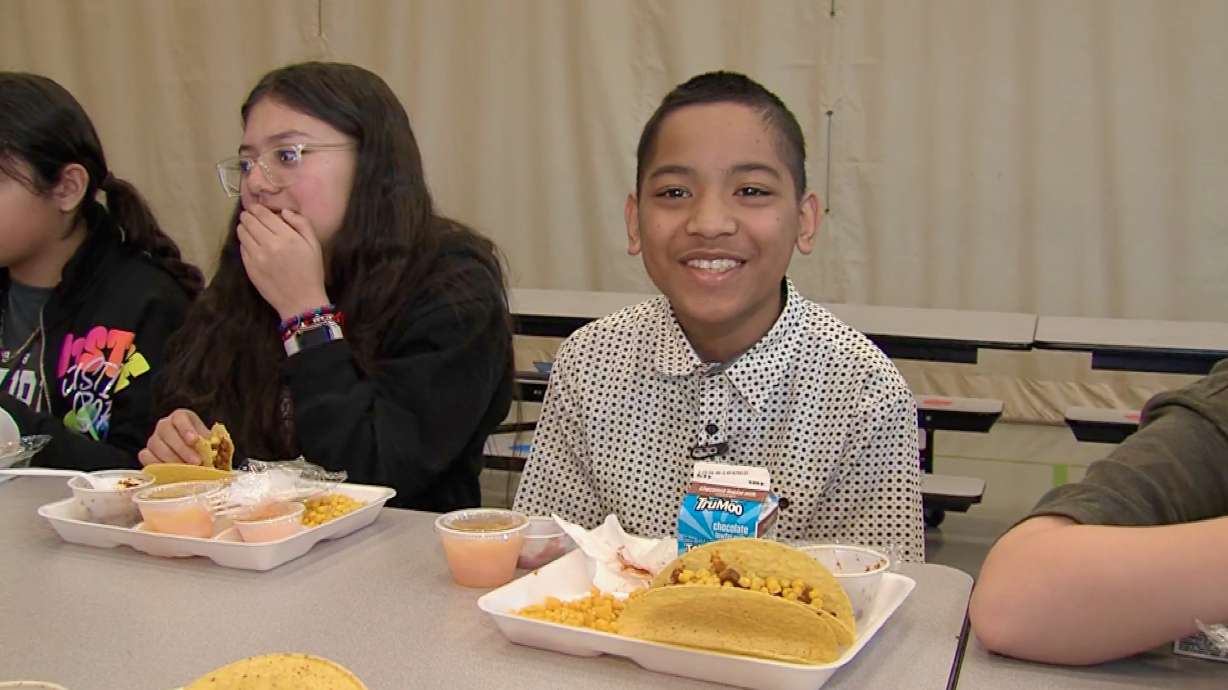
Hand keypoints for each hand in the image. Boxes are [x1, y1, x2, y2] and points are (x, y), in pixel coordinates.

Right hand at [138, 409, 210, 465]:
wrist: (193, 458)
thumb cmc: (203, 447)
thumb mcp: (209, 442)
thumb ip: (211, 443)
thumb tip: (213, 451)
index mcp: (181, 417)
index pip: (180, 417)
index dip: (186, 428)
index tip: (195, 440)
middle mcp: (164, 425)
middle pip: (167, 432)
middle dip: (183, 449)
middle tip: (196, 462)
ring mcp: (153, 439)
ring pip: (156, 445)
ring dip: (172, 459)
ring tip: (186, 470)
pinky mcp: (146, 453)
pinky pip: (146, 456)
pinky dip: (157, 465)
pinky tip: (170, 473)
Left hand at [236, 204, 330, 319]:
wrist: (301, 302)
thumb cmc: (311, 272)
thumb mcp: (314, 245)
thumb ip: (302, 223)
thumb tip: (284, 211)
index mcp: (287, 237)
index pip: (263, 214)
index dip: (257, 208)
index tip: (256, 207)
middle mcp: (269, 245)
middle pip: (249, 221)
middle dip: (248, 215)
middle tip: (250, 215)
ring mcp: (256, 257)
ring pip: (242, 233)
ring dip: (244, 227)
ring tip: (248, 227)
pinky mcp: (249, 268)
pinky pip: (241, 248)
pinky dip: (244, 242)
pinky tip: (251, 243)